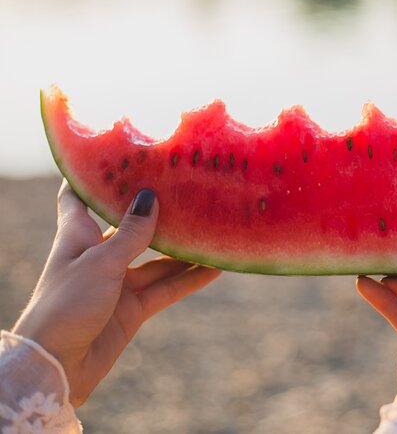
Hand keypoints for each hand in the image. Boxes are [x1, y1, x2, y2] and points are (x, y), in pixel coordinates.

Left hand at [12, 180, 220, 406]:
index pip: (78, 197)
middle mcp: (98, 254)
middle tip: (186, 187)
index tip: (118, 153)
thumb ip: (131, 233)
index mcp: (76, 236)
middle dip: (155, 209)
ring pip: (156, 258)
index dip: (93, 175)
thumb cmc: (65, 305)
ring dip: (182, 247)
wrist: (56, 367)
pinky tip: (215, 267)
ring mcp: (118, 282)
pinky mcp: (133, 308)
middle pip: (129, 225)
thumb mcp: (100, 262)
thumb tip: (151, 197)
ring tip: (212, 227)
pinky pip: (167, 287)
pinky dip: (190, 278)